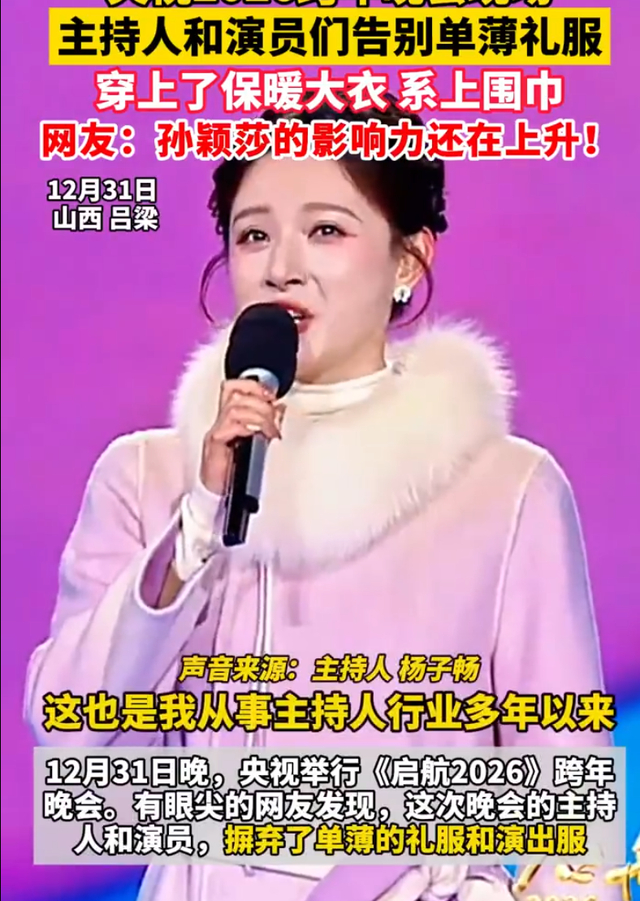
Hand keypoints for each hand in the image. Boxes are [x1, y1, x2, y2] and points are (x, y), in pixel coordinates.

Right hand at [200, 380, 284, 494]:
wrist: (220, 492)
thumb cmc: (237, 469)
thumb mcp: (258, 441)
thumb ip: (268, 423)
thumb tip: (281, 408)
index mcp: (231, 417)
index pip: (234, 387)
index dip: (252, 384)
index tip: (271, 394)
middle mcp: (222, 421)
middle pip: (236, 394)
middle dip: (260, 402)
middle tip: (274, 418)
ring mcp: (217, 431)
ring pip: (234, 409)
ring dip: (257, 416)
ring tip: (269, 431)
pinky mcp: (214, 443)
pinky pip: (229, 426)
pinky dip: (246, 427)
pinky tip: (255, 435)